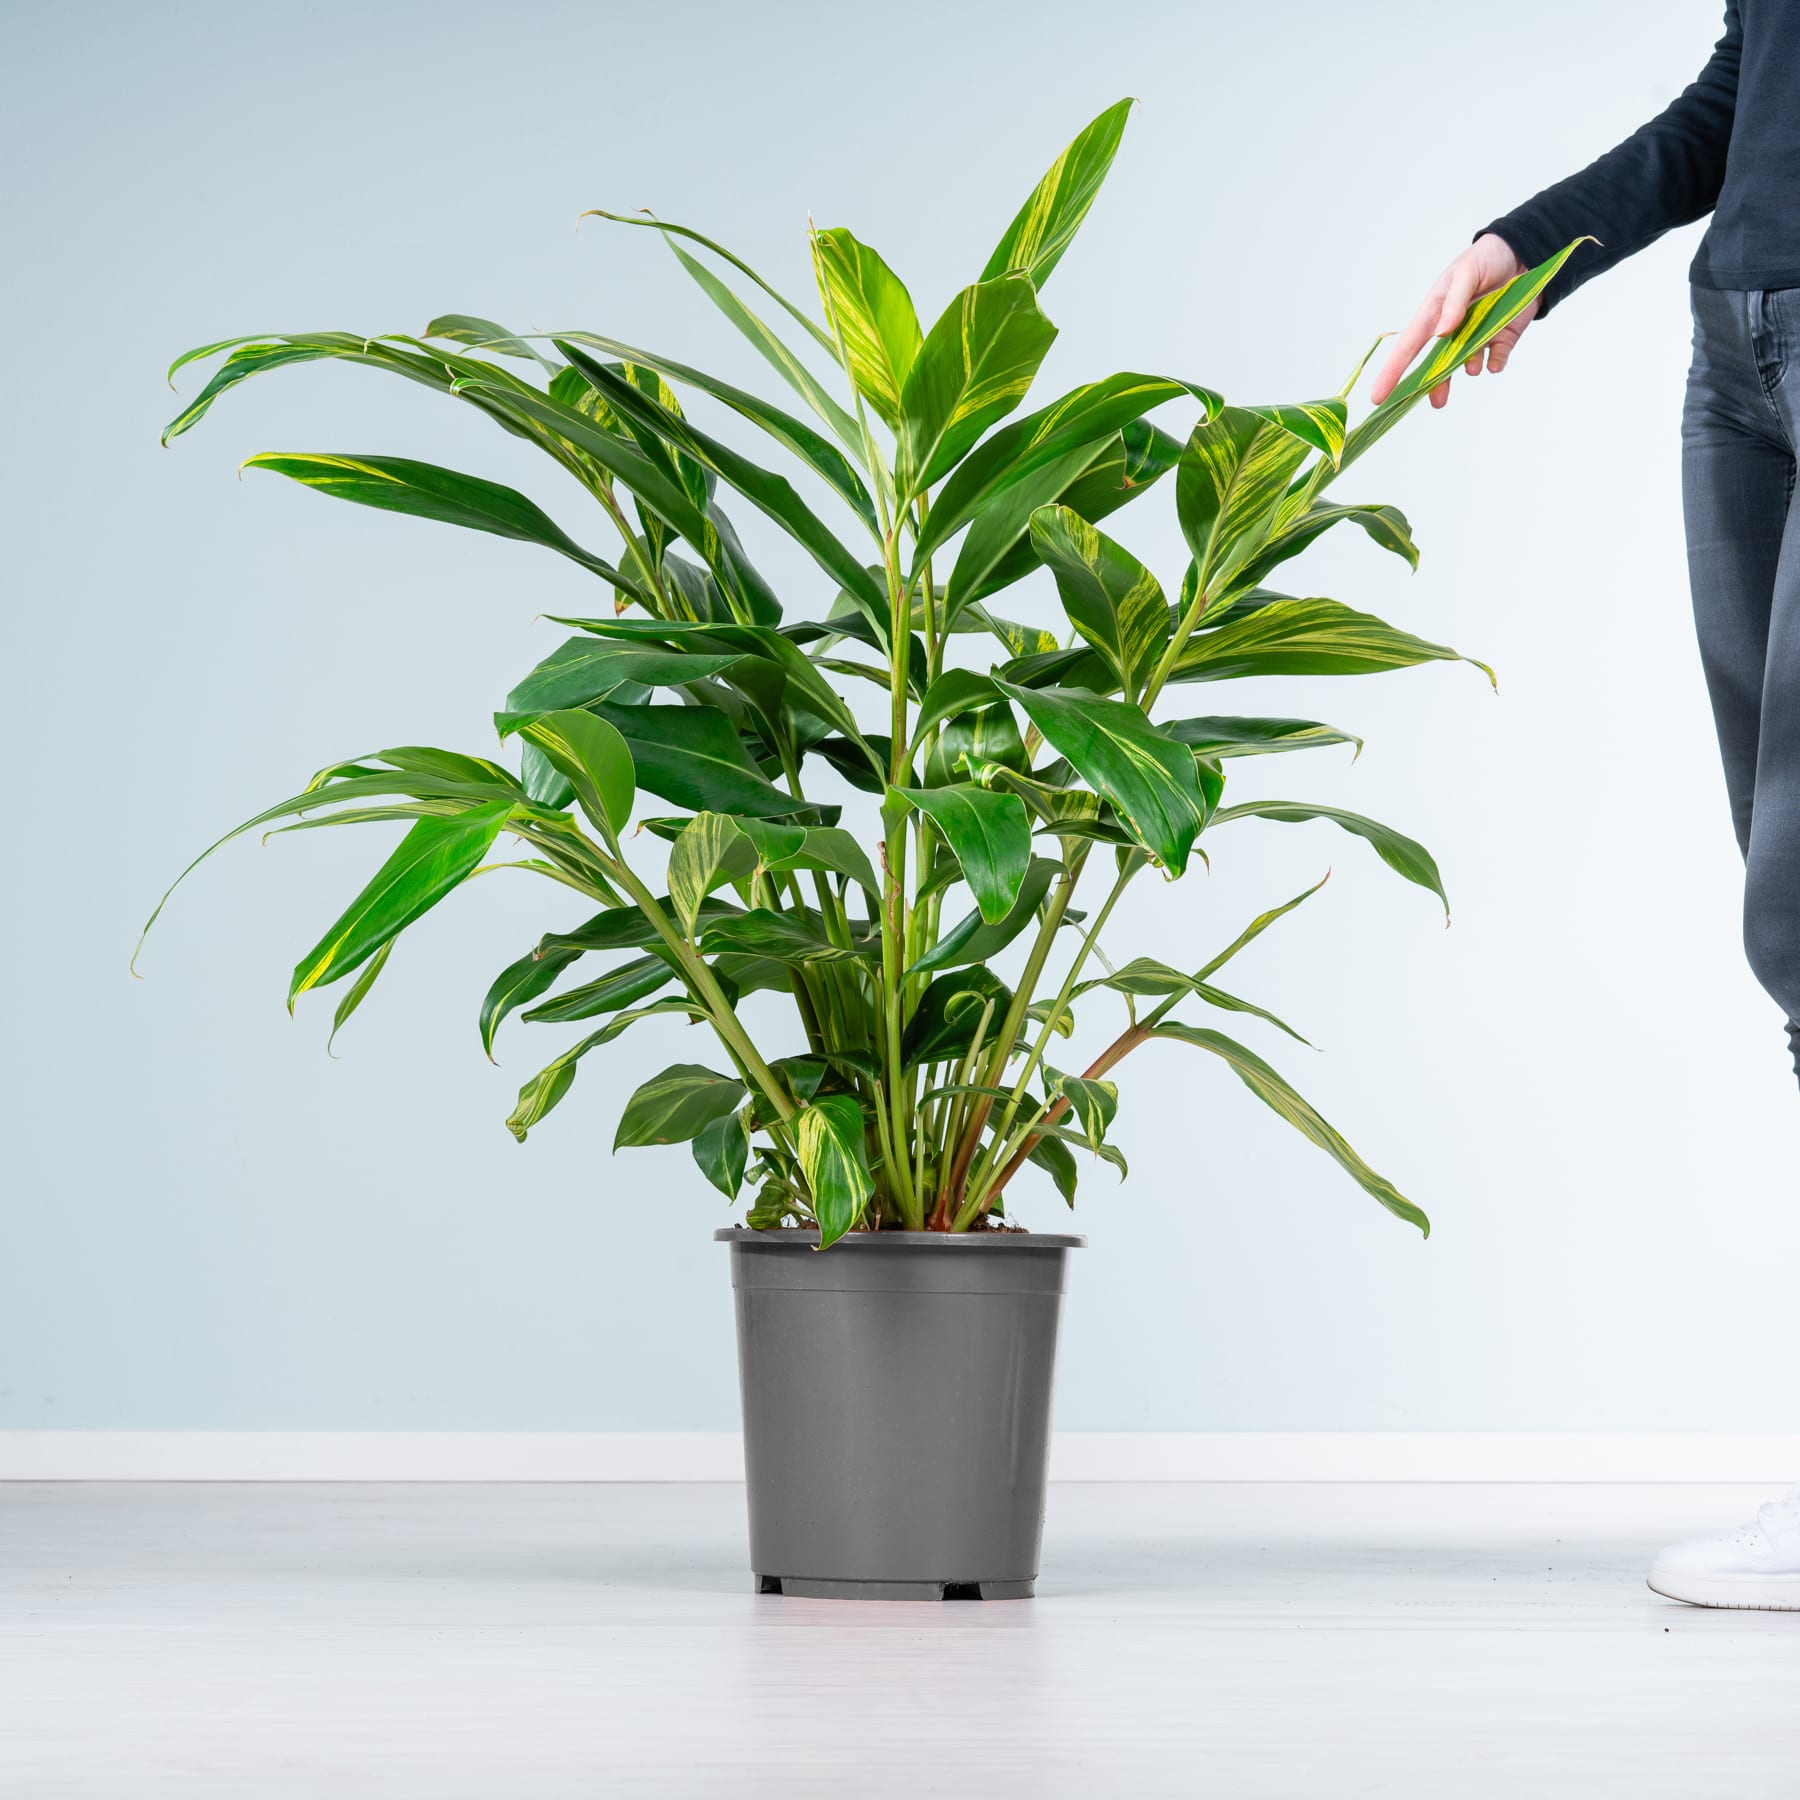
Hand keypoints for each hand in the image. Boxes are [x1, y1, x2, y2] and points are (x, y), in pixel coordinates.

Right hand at [1370, 234, 1531, 409]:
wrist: (1525, 252)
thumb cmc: (1486, 258)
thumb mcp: (1466, 273)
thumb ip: (1455, 302)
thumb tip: (1440, 333)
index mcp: (1434, 314)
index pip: (1408, 347)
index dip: (1392, 373)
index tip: (1377, 397)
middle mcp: (1452, 330)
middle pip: (1436, 365)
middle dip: (1434, 386)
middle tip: (1436, 403)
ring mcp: (1477, 336)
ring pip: (1466, 365)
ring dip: (1468, 368)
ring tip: (1473, 366)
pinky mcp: (1501, 338)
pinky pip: (1496, 360)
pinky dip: (1495, 364)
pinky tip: (1495, 362)